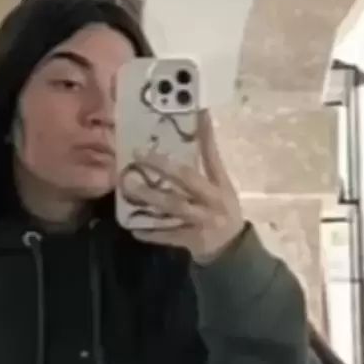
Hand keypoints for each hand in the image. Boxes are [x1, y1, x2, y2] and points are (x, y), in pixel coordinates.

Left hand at [121, 111, 243, 263]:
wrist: (233, 251)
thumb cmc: (223, 213)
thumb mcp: (222, 190)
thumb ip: (207, 168)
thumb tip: (189, 138)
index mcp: (221, 185)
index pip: (213, 156)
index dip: (206, 134)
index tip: (197, 112)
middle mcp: (212, 200)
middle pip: (188, 178)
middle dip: (164, 166)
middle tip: (141, 153)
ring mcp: (202, 220)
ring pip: (174, 205)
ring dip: (151, 196)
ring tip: (131, 186)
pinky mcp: (191, 240)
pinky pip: (167, 235)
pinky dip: (151, 232)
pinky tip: (134, 227)